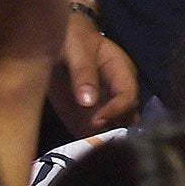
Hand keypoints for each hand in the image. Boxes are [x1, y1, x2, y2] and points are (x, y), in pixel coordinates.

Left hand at [48, 15, 139, 134]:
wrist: (56, 40)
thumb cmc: (73, 39)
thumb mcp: (77, 51)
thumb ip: (83, 74)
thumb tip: (89, 102)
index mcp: (122, 73)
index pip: (128, 97)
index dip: (116, 111)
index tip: (96, 121)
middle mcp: (118, 92)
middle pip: (127, 117)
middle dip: (114, 130)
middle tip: (94, 139)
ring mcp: (104, 105)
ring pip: (114, 128)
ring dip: (103, 139)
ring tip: (88, 146)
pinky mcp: (87, 116)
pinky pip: (93, 134)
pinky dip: (88, 142)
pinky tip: (79, 146)